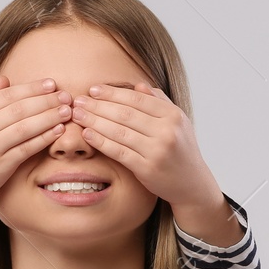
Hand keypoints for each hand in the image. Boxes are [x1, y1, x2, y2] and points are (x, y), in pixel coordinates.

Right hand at [0, 75, 72, 201]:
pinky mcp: (1, 164)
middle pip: (19, 109)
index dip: (32, 88)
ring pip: (25, 127)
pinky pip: (27, 147)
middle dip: (46, 101)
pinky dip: (44, 137)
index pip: (8, 95)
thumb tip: (5, 79)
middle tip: (65, 96)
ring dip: (49, 117)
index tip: (51, 84)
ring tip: (67, 111)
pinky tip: (58, 130)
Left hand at [71, 83, 219, 211]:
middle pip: (125, 114)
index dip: (113, 93)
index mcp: (173, 115)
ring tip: (77, 115)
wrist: (191, 183)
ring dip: (94, 121)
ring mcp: (157, 151)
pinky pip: (119, 152)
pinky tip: (87, 134)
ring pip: (119, 132)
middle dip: (98, 105)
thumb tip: (138, 85)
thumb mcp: (177, 122)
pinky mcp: (147, 169)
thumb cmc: (180, 150)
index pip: (137, 99)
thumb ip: (159, 102)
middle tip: (78, 100)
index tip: (93, 89)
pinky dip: (101, 142)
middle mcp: (167, 131)